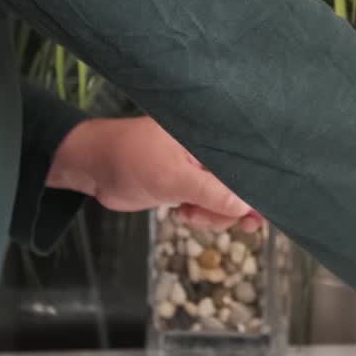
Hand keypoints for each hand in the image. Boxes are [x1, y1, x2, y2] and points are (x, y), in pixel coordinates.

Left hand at [46, 115, 263, 232]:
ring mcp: (196, 167)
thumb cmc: (130, 159)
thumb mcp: (173, 177)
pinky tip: (183, 213)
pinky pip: (206, 202)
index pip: (244, 160)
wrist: (93, 167)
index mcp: (208, 135)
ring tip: (188, 214)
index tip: (262, 215)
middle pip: (238, 183)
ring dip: (212, 214)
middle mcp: (207, 149)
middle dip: (230, 207)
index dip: (256, 186)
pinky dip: (201, 213)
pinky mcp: (184, 182)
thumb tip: (246, 206)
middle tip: (214, 219)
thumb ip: (211, 192)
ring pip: (222, 198)